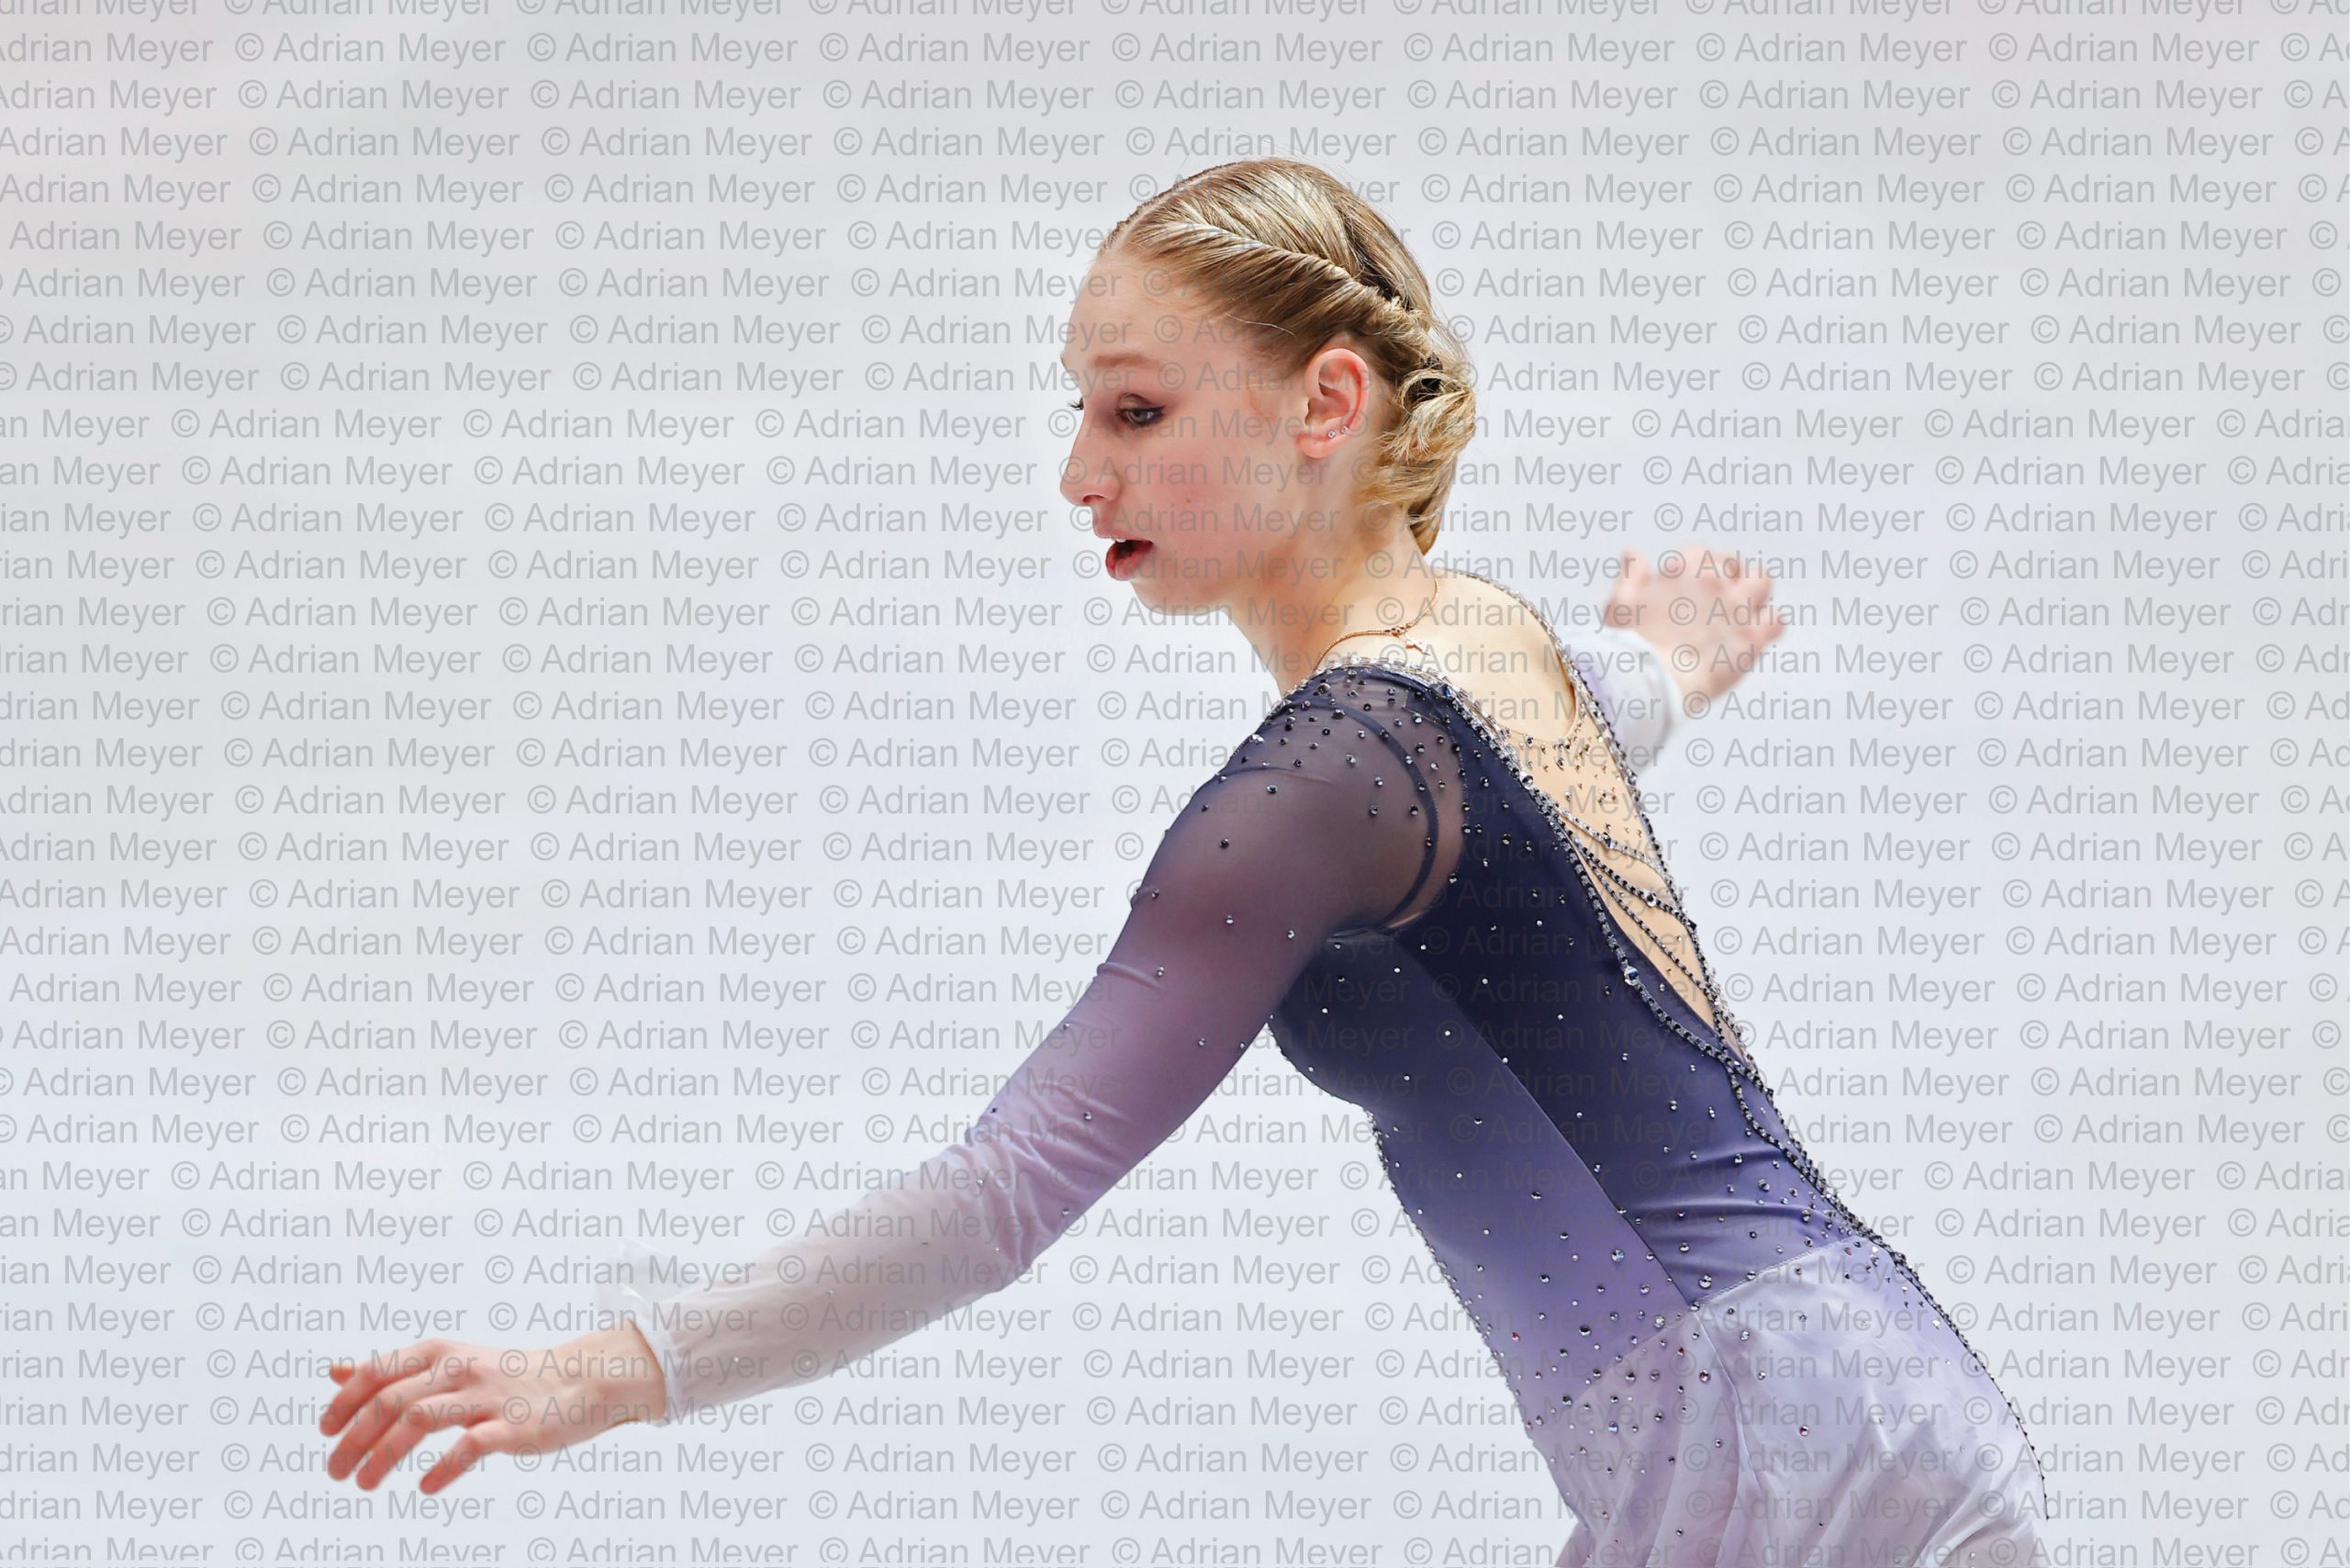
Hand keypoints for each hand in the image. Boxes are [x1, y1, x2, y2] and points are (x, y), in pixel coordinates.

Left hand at [320, 1322, 663, 1493]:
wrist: (581, 1380)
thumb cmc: (507, 1376)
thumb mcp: (447, 1362)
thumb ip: (392, 1370)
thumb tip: (334, 1371)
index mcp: (440, 1351)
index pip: (377, 1371)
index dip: (344, 1402)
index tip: (325, 1432)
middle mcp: (458, 1368)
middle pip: (390, 1400)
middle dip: (353, 1439)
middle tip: (335, 1473)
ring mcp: (486, 1396)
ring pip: (419, 1419)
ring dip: (382, 1455)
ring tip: (364, 1484)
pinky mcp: (512, 1425)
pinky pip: (468, 1446)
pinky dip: (441, 1468)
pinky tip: (426, 1486)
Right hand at [1602, 548, 1785, 702]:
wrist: (1649, 681)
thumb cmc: (1629, 645)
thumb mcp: (1620, 604)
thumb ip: (1631, 576)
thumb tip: (1634, 554)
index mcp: (1684, 571)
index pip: (1699, 554)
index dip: (1692, 570)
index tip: (1684, 587)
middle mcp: (1715, 584)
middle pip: (1733, 563)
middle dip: (1728, 574)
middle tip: (1719, 596)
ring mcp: (1736, 610)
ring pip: (1762, 583)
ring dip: (1754, 592)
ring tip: (1744, 610)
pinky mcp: (1751, 639)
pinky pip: (1776, 621)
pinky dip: (1769, 625)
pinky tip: (1757, 635)